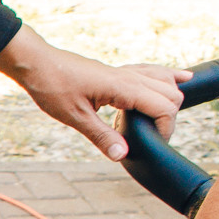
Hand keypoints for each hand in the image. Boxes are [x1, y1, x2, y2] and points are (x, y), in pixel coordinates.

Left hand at [0, 26, 185, 161]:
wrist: (37, 63)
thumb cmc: (52, 86)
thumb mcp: (75, 117)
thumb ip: (101, 136)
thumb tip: (121, 155)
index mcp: (123, 87)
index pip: (165, 106)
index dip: (166, 128)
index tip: (153, 142)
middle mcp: (129, 76)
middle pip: (172, 93)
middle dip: (170, 116)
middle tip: (152, 135)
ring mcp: (125, 71)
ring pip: (165, 80)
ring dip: (170, 98)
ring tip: (161, 120)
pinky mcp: (118, 71)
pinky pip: (151, 71)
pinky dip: (167, 77)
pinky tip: (181, 78)